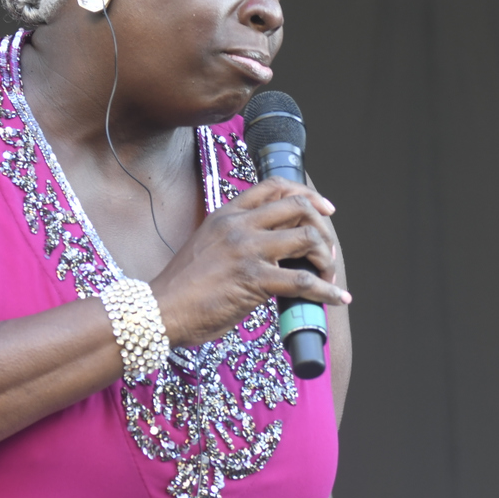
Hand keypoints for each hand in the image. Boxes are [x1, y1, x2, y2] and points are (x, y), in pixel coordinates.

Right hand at [149, 177, 350, 346]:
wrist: (161, 310)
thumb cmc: (184, 284)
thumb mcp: (208, 243)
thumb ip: (237, 236)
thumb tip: (276, 246)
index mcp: (228, 213)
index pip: (275, 187)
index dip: (307, 194)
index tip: (324, 209)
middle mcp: (240, 225)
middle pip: (298, 207)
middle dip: (323, 228)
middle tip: (328, 251)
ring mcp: (248, 250)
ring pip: (307, 238)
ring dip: (326, 259)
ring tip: (328, 276)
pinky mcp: (254, 279)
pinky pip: (303, 280)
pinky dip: (327, 291)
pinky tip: (337, 298)